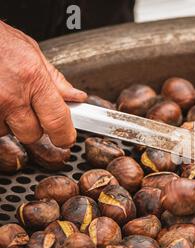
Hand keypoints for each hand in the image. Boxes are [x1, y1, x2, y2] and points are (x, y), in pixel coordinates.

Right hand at [0, 21, 86, 147]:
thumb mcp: (31, 50)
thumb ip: (54, 78)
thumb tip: (76, 97)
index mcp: (32, 79)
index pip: (58, 121)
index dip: (65, 135)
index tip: (66, 137)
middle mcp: (11, 96)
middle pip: (32, 134)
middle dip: (33, 126)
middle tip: (28, 109)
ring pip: (7, 132)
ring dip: (7, 121)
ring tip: (3, 97)